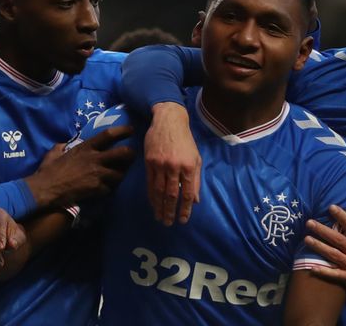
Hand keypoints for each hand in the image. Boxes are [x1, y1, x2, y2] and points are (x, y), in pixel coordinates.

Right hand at [25, 126, 134, 207]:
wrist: (46, 189)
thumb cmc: (48, 171)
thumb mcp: (55, 152)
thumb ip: (63, 146)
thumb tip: (65, 144)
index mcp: (86, 148)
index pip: (109, 135)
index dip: (123, 131)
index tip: (131, 130)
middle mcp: (95, 159)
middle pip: (123, 153)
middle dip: (131, 154)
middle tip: (131, 156)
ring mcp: (98, 174)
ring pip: (120, 174)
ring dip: (120, 175)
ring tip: (118, 175)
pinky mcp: (97, 189)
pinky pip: (110, 188)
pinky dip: (109, 189)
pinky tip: (106, 189)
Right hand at [145, 102, 201, 225]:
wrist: (169, 121)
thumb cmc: (185, 140)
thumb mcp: (196, 158)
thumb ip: (196, 180)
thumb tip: (196, 201)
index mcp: (189, 166)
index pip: (188, 193)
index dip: (186, 209)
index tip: (183, 220)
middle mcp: (175, 167)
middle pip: (172, 195)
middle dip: (170, 211)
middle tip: (168, 223)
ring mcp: (161, 164)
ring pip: (159, 191)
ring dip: (159, 206)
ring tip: (159, 217)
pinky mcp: (149, 161)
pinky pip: (150, 182)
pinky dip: (151, 195)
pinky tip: (152, 203)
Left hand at [304, 202, 345, 300]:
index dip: (342, 216)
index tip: (330, 207)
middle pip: (338, 239)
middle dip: (323, 231)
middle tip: (309, 223)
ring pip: (334, 254)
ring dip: (320, 247)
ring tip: (306, 239)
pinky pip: (335, 274)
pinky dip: (324, 272)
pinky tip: (312, 268)